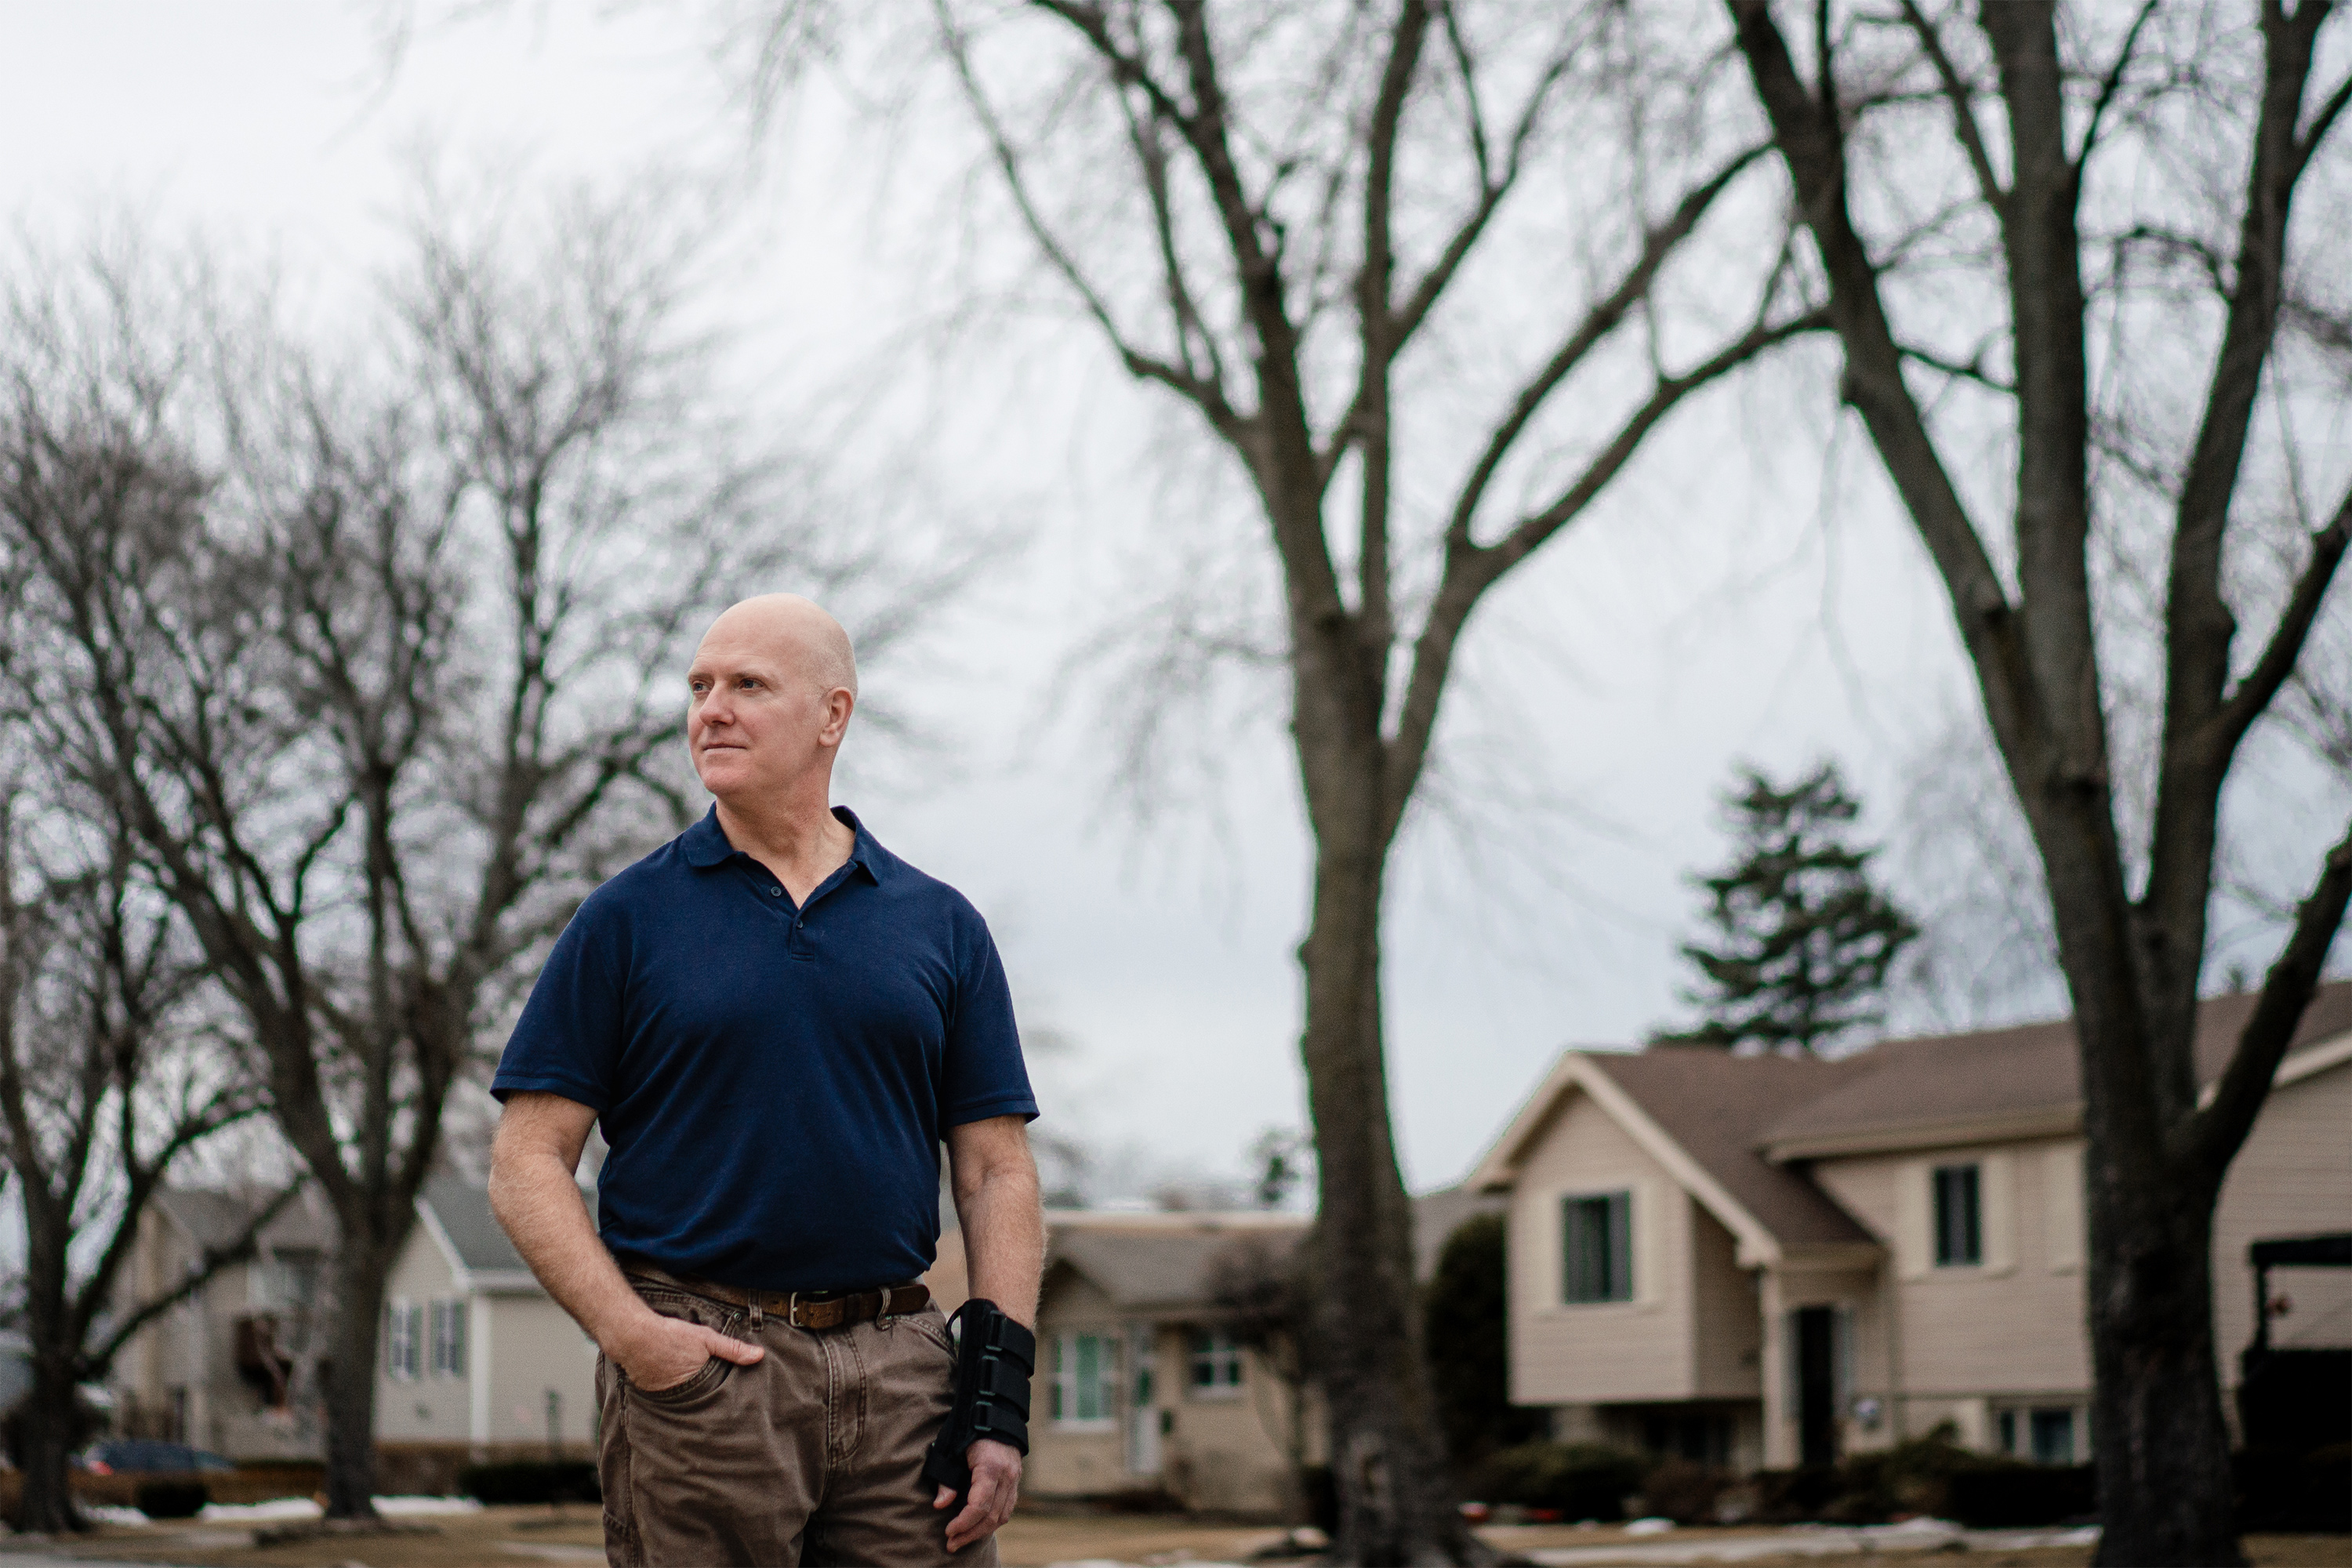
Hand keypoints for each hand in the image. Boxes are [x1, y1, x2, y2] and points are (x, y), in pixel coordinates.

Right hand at [611, 1308, 761, 1391]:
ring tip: (689, 1387)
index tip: (730, 1401)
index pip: (715, 1396)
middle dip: (704, 1398)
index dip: (721, 1395)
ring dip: (684, 1393)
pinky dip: (667, 1387)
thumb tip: (759, 1355)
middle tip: (709, 1395)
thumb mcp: (707, 1339)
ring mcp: (662, 1395)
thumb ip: (733, 1349)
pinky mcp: (648, 1390)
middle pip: (697, 1399)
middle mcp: (680, 1395)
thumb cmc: (672, 1335)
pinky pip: (662, 1393)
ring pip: (680, 1397)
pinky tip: (669, 1378)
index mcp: (698, 1385)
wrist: (634, 1335)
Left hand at [932, 1438, 1021, 1551]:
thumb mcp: (951, 1450)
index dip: (963, 1523)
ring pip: (1002, 1516)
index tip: (948, 1531)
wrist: (994, 1410)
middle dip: (970, 1534)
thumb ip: (946, 1479)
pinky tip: (978, 1526)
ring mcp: (1015, 1478)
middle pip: (992, 1516)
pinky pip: (1007, 1508)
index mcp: (990, 1467)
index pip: (979, 1506)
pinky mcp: (1016, 1480)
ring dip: (982, 1531)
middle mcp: (1007, 1475)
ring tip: (963, 1539)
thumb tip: (940, 1505)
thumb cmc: (968, 1430)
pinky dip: (993, 1521)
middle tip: (952, 1544)